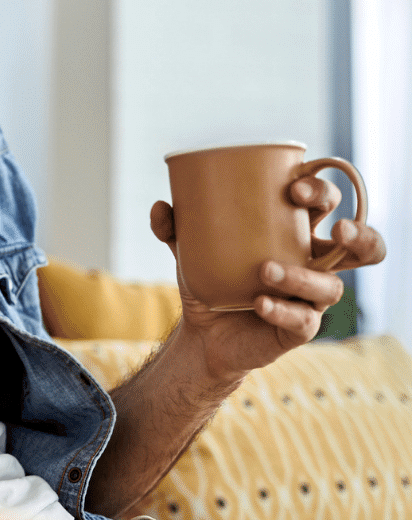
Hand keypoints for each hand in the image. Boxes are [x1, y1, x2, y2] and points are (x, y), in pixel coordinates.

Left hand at [150, 174, 385, 382]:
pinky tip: (259, 303)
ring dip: (303, 276)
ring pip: (331, 286)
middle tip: (335, 228)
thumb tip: (161, 207)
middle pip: (359, 246)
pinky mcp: (299, 328)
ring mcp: (310, 298)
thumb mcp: (189, 250)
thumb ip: (175, 227)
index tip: (293, 187)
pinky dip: (281, 310)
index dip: (321, 191)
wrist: (202, 333)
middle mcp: (312, 263)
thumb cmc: (210, 280)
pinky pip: (303, 320)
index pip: (325, 204)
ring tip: (266, 269)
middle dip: (358, 234)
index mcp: (294, 234)